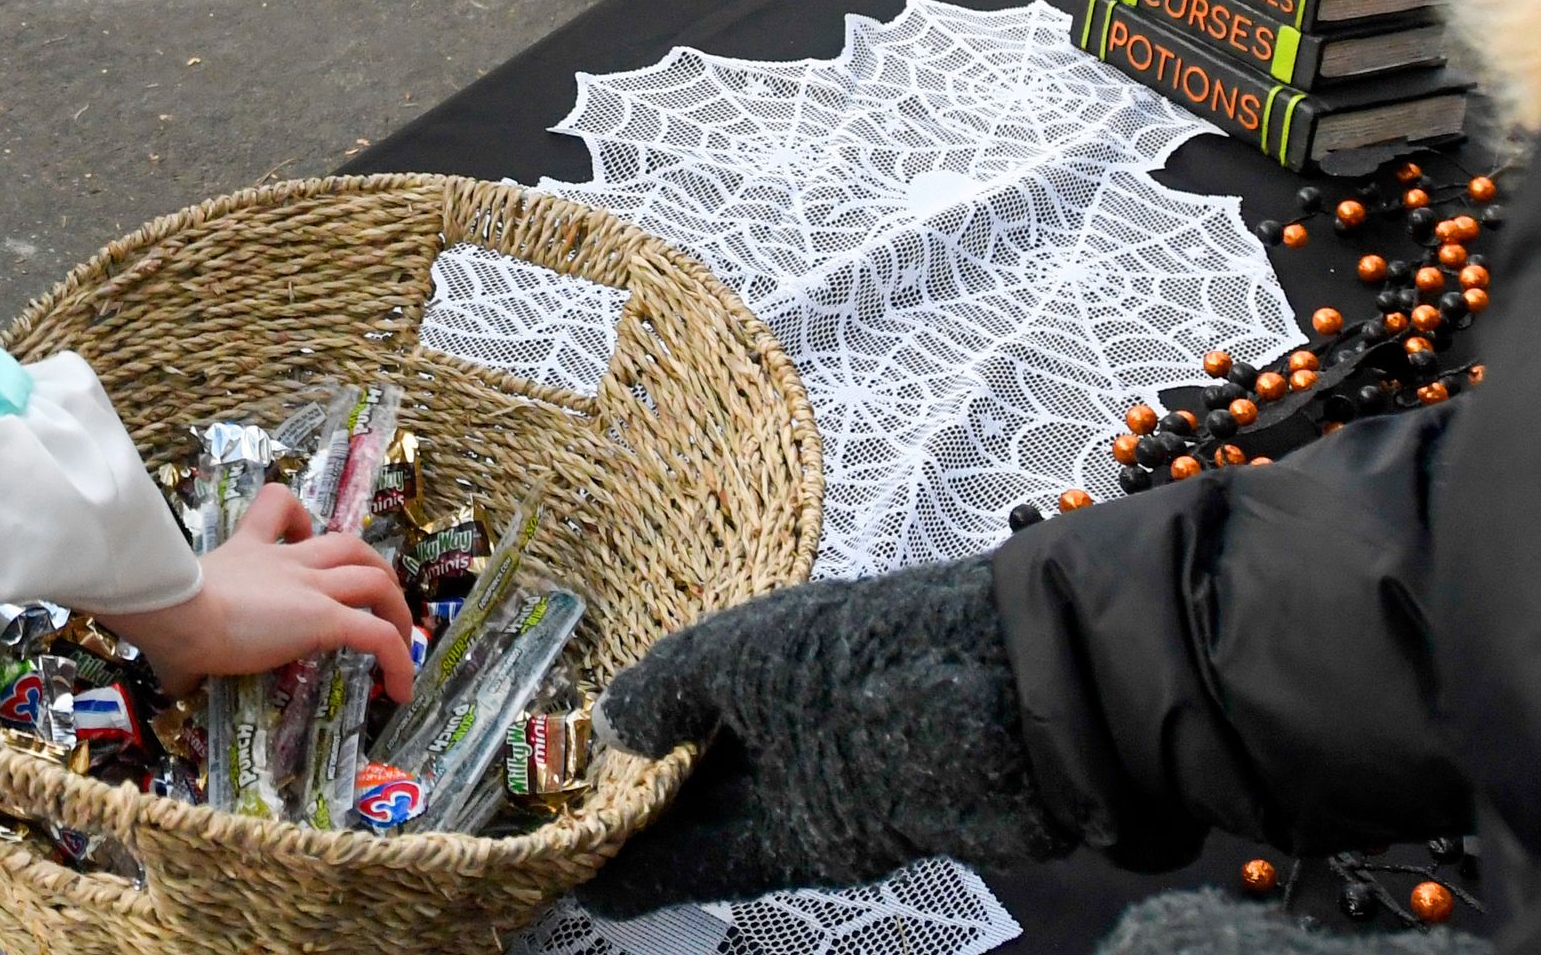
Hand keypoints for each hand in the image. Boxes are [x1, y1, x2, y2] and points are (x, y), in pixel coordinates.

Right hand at [103, 484, 415, 702]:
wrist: (176, 612)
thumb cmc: (164, 617)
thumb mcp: (173, 624)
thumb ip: (180, 650)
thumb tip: (173, 682)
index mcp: (247, 553)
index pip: (279, 509)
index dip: (301, 520)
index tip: (305, 539)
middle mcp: (285, 562)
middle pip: (348, 544)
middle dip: (374, 568)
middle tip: (379, 599)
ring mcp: (308, 587)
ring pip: (374, 578)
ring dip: (397, 606)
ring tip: (403, 639)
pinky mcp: (323, 617)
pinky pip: (379, 635)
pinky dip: (399, 659)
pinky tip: (402, 688)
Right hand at [579, 561, 1071, 915]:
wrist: (996, 713)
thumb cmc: (859, 656)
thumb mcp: (745, 654)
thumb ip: (672, 688)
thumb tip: (610, 725)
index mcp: (762, 649)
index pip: (677, 688)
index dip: (624, 720)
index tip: (555, 751)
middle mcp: (779, 713)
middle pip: (689, 758)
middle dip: (624, 787)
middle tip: (544, 820)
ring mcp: (802, 782)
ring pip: (703, 815)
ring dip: (638, 843)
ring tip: (562, 865)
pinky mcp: (824, 843)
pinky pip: (731, 858)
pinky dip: (672, 874)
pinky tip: (613, 890)